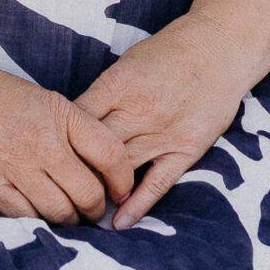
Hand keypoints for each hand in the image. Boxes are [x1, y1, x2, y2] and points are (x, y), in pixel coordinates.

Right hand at [0, 58, 133, 225]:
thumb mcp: (42, 100)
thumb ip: (71, 132)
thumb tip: (100, 173)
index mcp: (60, 113)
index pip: (110, 154)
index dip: (123, 181)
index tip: (121, 192)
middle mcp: (41, 139)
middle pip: (88, 192)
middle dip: (95, 210)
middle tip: (92, 212)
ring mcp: (13, 163)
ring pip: (59, 212)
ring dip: (68, 221)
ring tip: (66, 217)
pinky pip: (25, 217)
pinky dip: (36, 222)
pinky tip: (37, 216)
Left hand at [75, 21, 255, 227]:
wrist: (221, 47)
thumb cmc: (170, 52)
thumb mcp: (128, 62)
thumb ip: (104, 94)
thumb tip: (73, 122)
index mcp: (119, 84)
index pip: (77, 119)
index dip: (59, 140)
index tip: (48, 155)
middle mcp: (138, 110)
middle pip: (95, 148)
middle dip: (74, 169)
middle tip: (57, 188)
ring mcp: (163, 132)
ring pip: (121, 169)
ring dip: (100, 189)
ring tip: (80, 208)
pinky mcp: (186, 149)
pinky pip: (158, 182)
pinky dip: (137, 204)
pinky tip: (118, 222)